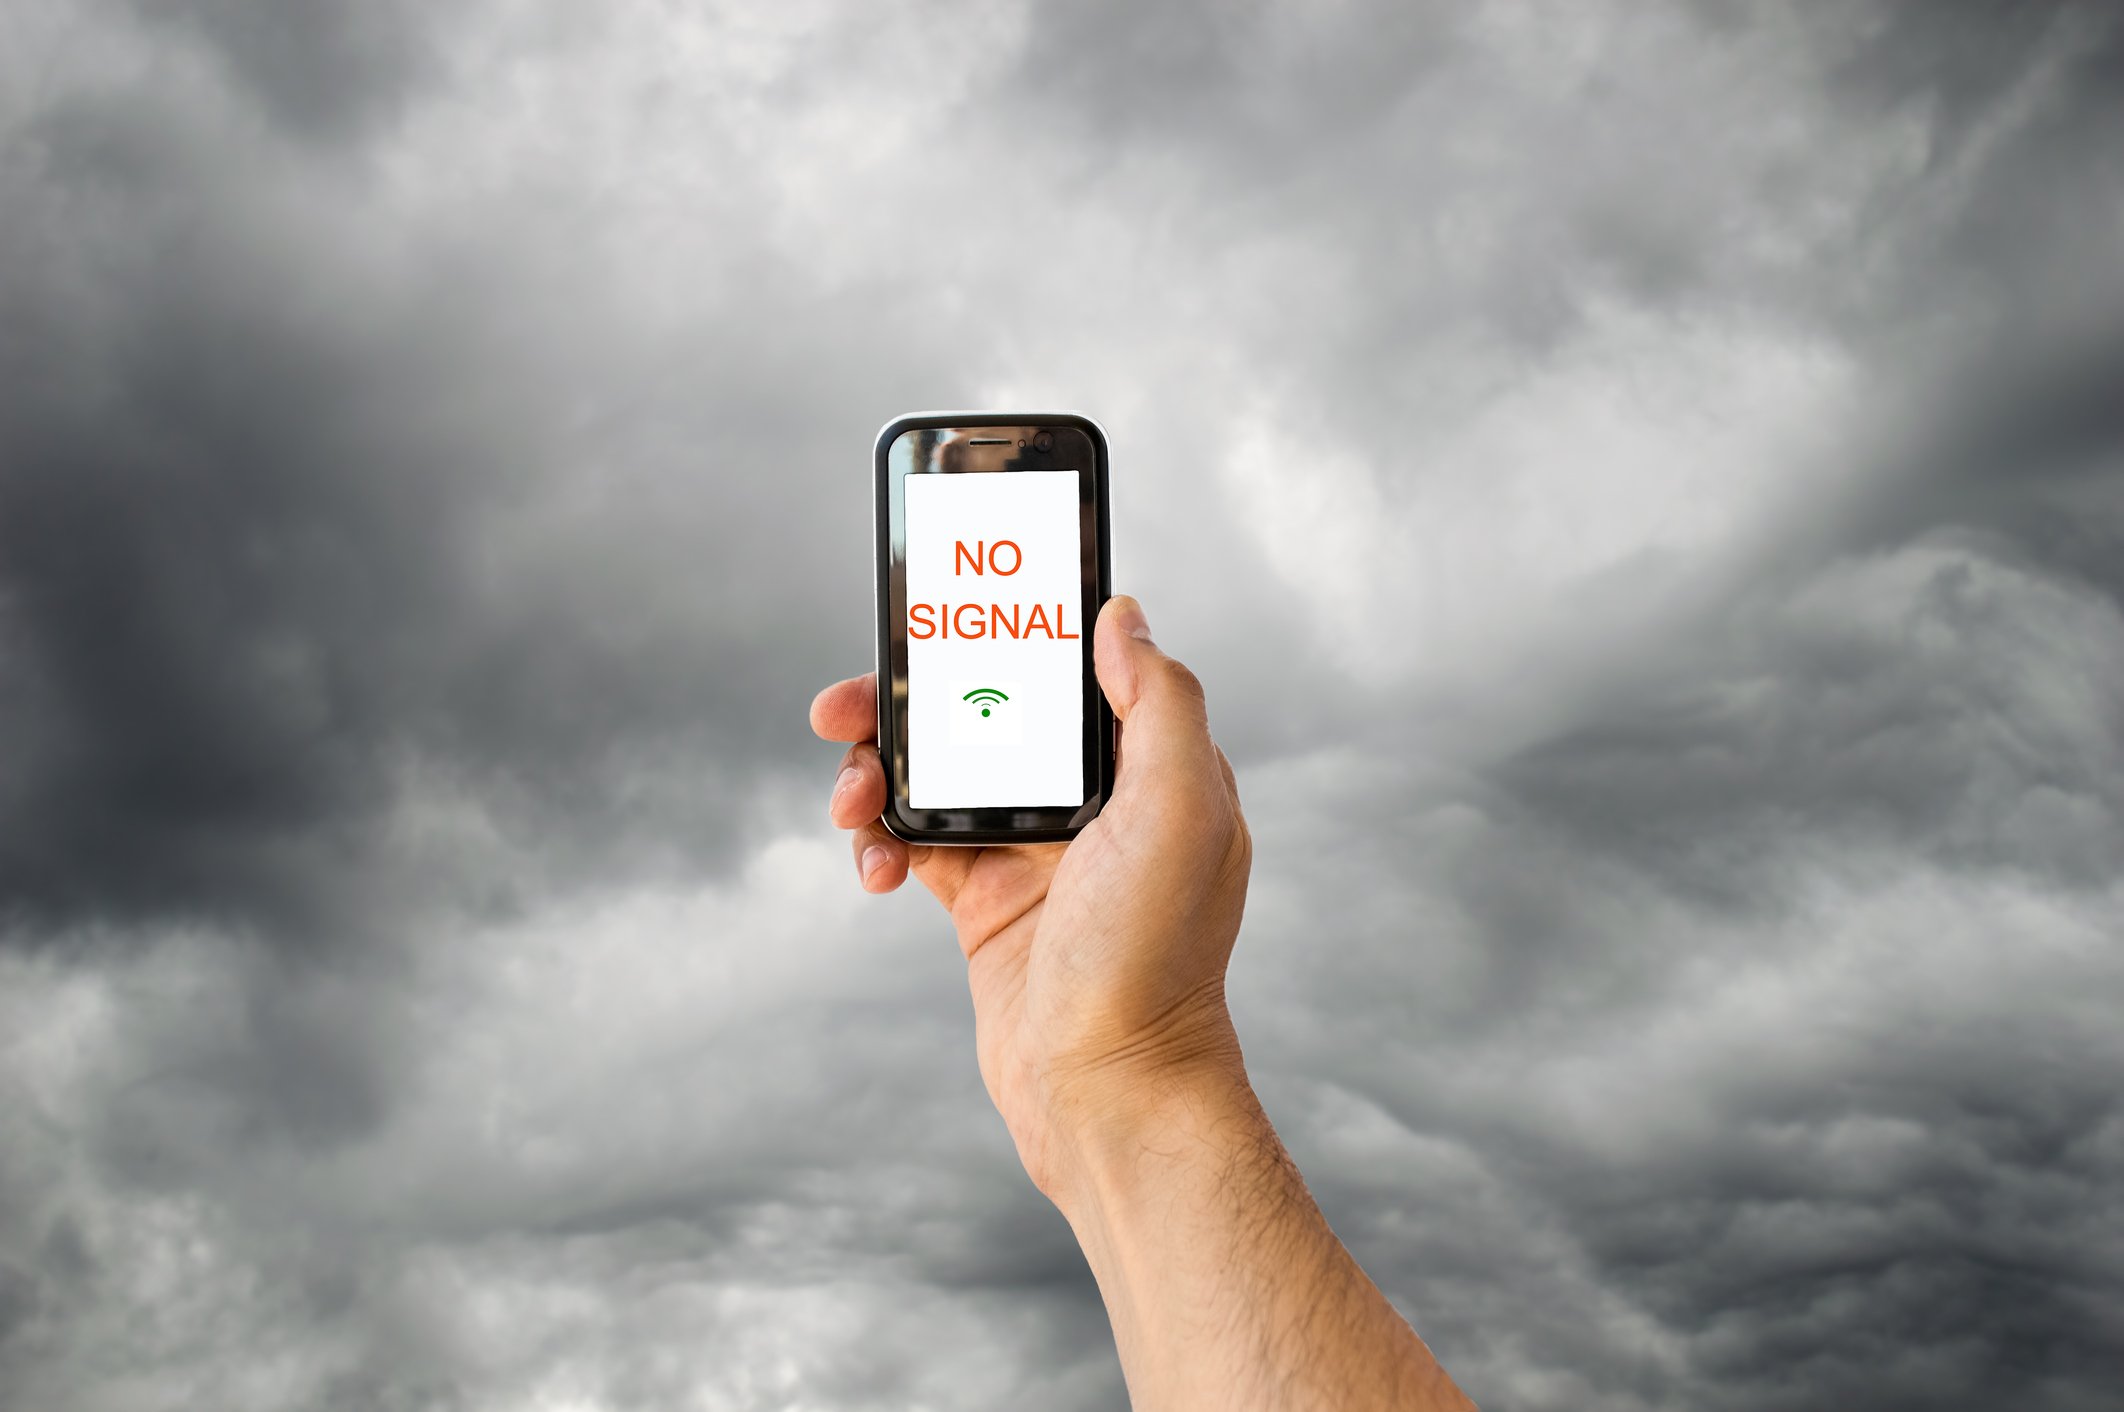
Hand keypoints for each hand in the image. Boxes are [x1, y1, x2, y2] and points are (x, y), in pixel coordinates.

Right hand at [809, 594, 1251, 1198]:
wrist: (1109, 1091)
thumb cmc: (1154, 957)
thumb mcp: (1181, 811)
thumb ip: (1158, 703)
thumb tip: (1119, 615)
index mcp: (1143, 766)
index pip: (1063, 669)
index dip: (996, 636)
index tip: (932, 621)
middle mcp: (1092, 801)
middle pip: (982, 714)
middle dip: (905, 704)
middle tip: (841, 709)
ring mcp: (1035, 852)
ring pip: (936, 776)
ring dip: (877, 774)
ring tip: (850, 801)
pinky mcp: (986, 903)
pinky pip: (914, 845)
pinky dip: (879, 844)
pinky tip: (872, 869)